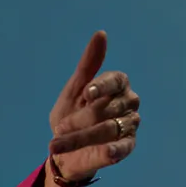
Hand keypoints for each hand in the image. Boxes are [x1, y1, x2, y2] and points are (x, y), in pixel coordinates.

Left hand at [48, 30, 140, 184]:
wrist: (63, 150)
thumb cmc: (70, 115)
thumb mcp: (73, 90)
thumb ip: (87, 65)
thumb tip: (101, 34)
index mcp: (118, 85)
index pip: (116, 80)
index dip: (102, 86)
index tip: (86, 92)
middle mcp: (128, 103)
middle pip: (109, 107)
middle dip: (81, 118)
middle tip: (59, 127)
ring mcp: (129, 125)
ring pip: (109, 128)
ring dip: (81, 137)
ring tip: (56, 144)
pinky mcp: (126, 146)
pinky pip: (123, 147)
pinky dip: (115, 150)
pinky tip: (106, 152)